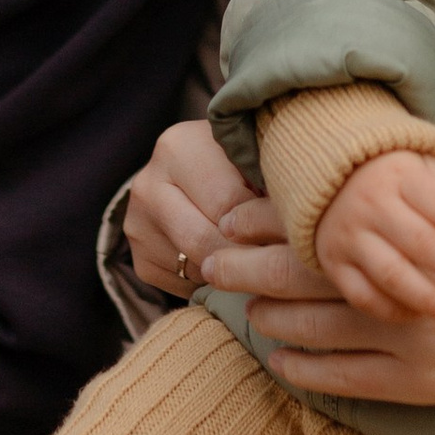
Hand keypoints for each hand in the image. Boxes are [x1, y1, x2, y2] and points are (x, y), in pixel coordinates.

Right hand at [122, 117, 283, 297]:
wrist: (188, 172)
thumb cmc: (233, 159)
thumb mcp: (249, 153)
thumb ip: (268, 176)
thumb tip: (295, 221)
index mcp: (177, 148)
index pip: (227, 203)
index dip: (265, 222)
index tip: (296, 235)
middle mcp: (147, 186)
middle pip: (206, 241)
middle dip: (250, 255)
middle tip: (286, 263)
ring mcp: (138, 226)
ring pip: (199, 268)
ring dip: (236, 271)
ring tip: (266, 263)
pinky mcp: (141, 261)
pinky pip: (187, 286)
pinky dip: (217, 282)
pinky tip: (234, 264)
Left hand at [208, 192, 434, 404]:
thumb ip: (402, 214)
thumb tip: (349, 208)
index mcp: (402, 236)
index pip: (306, 230)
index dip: (259, 228)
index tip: (226, 222)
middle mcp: (393, 288)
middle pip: (292, 280)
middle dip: (243, 273)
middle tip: (209, 264)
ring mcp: (405, 341)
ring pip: (308, 331)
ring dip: (268, 318)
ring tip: (246, 307)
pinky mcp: (422, 384)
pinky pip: (342, 381)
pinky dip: (303, 367)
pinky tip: (282, 357)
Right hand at [312, 151, 434, 326]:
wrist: (327, 174)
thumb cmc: (392, 174)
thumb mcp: (422, 164)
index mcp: (399, 175)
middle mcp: (370, 205)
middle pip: (421, 243)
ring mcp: (348, 235)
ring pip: (392, 275)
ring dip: (429, 300)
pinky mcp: (332, 262)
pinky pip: (362, 295)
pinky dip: (391, 311)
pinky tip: (418, 315)